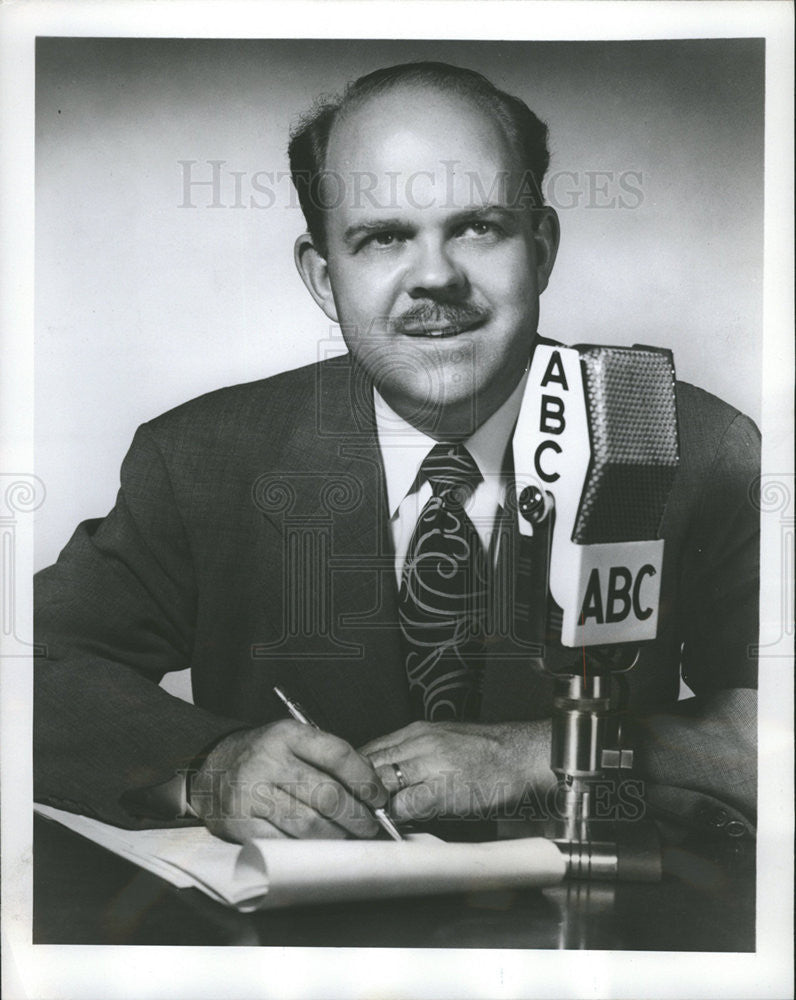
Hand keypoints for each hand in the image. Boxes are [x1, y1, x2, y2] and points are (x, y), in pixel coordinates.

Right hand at [189, 721, 387, 842]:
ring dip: (338, 836)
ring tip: (352, 838)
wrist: (211, 769)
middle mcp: (267, 761)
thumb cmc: (263, 756)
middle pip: (328, 795)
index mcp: (286, 734)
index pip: (338, 755)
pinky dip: (310, 849)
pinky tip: (322, 847)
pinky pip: (285, 842)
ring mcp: (251, 793)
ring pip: (310, 824)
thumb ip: (328, 758)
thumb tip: (371, 789)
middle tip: (372, 826)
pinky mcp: (240, 823)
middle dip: (358, 816)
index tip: (380, 798)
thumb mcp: (292, 741)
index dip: (366, 780)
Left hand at [360, 720, 553, 823]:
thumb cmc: (485, 750)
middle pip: (370, 765)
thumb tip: (386, 771)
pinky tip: (392, 825)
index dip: (354, 771)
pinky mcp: (443, 790)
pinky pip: (406, 804)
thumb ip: (412, 752)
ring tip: (365, 819)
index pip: (370, 749)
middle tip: (348, 808)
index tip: (347, 787)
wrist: (520, 754)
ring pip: (383, 782)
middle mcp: (419, 743)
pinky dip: (394, 816)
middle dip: (356, 788)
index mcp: (417, 731)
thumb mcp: (442, 738)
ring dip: (371, 803)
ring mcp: (430, 765)